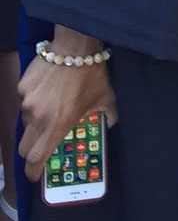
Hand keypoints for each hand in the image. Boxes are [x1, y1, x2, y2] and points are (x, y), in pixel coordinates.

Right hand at [18, 29, 117, 182]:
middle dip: (31, 150)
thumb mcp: (106, 97)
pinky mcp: (23, 85)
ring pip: (25, 119)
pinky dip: (33, 98)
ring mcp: (28, 101)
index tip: (35, 175)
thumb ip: (109, 114)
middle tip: (41, 143)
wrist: (75, 44)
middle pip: (24, 146)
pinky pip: (25, 98)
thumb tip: (111, 123)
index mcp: (58, 125)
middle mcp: (38, 117)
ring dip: (35, 119)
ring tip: (51, 104)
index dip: (33, 171)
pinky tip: (48, 86)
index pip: (36, 158)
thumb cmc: (92, 73)